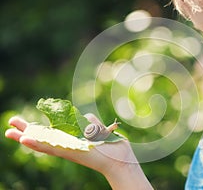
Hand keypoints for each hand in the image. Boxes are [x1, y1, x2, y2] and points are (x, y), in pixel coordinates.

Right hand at [5, 115, 152, 189]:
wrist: (120, 157)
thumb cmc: (111, 144)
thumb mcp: (98, 128)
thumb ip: (88, 121)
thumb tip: (83, 116)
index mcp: (72, 139)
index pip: (50, 133)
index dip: (36, 128)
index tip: (22, 122)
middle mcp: (67, 146)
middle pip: (42, 138)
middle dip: (26, 131)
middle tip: (9, 125)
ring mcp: (68, 150)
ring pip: (42, 144)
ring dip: (26, 138)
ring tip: (9, 132)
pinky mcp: (71, 153)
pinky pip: (52, 148)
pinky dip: (38, 144)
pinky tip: (25, 140)